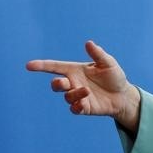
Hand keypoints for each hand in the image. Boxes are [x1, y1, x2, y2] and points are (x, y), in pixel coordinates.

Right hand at [26, 40, 140, 132]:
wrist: (123, 95)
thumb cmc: (114, 76)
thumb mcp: (108, 63)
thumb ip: (98, 54)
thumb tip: (88, 43)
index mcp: (76, 70)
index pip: (55, 67)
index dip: (41, 66)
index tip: (29, 65)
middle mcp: (74, 82)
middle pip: (56, 84)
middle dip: (57, 84)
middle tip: (64, 83)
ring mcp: (77, 96)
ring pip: (67, 96)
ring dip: (74, 94)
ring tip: (87, 91)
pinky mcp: (83, 108)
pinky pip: (74, 109)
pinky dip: (76, 106)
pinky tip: (84, 104)